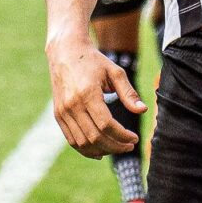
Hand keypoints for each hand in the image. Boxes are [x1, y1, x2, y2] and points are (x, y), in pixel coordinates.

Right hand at [47, 36, 146, 158]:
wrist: (65, 52)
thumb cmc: (93, 61)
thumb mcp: (114, 72)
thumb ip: (128, 93)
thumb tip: (142, 110)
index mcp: (88, 93)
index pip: (106, 125)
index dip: (122, 136)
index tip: (134, 139)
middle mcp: (72, 105)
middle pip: (95, 137)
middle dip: (115, 146)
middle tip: (129, 146)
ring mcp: (63, 112)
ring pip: (82, 142)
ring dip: (102, 150)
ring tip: (117, 148)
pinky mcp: (58, 115)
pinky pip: (72, 139)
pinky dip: (86, 149)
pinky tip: (100, 150)